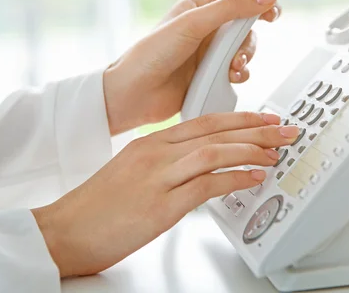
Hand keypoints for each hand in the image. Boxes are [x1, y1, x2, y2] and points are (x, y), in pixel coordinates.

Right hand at [31, 112, 299, 276]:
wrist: (64, 230)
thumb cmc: (97, 206)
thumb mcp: (133, 171)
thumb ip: (167, 162)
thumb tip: (202, 165)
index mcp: (150, 142)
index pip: (204, 121)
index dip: (239, 119)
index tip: (264, 119)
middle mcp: (156, 153)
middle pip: (216, 131)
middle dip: (256, 129)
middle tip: (285, 129)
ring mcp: (157, 177)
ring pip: (214, 151)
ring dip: (251, 150)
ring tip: (277, 152)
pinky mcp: (159, 205)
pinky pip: (206, 185)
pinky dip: (235, 178)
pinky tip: (254, 177)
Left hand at [103, 0, 283, 134]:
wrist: (135, 95)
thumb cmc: (151, 55)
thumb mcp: (192, 24)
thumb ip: (229, 8)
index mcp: (198, 7)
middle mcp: (205, 28)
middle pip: (246, 19)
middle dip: (256, 24)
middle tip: (270, 21)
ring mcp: (209, 52)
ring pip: (244, 46)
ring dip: (246, 54)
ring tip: (234, 65)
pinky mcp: (211, 74)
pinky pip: (238, 69)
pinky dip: (240, 73)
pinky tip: (231, 77)